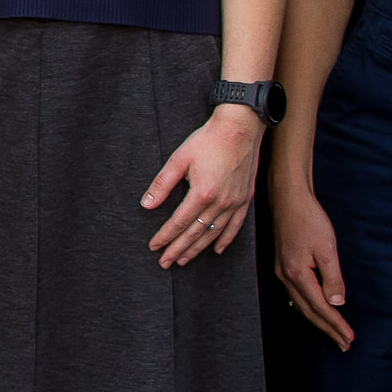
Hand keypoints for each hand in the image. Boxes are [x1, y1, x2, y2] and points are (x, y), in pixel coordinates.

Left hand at [143, 101, 267, 268]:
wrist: (240, 128)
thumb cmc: (208, 140)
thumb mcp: (179, 159)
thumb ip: (162, 184)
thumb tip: (146, 205)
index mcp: (202, 193)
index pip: (178, 223)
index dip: (164, 237)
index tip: (154, 247)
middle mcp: (220, 203)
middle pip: (195, 234)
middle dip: (178, 250)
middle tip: (165, 263)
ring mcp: (235, 203)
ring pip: (213, 234)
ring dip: (197, 249)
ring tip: (184, 260)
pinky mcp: (245, 199)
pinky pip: (235, 227)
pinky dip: (225, 240)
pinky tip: (216, 249)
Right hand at [274, 171, 351, 346]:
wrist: (288, 200)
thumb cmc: (308, 219)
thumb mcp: (326, 248)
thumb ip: (332, 277)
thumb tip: (337, 303)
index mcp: (297, 274)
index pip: (321, 307)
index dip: (336, 324)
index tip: (349, 338)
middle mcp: (285, 277)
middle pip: (309, 311)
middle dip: (327, 329)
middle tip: (344, 344)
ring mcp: (281, 273)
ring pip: (300, 305)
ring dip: (318, 321)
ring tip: (332, 333)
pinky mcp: (282, 267)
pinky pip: (295, 296)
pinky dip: (307, 308)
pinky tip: (311, 311)